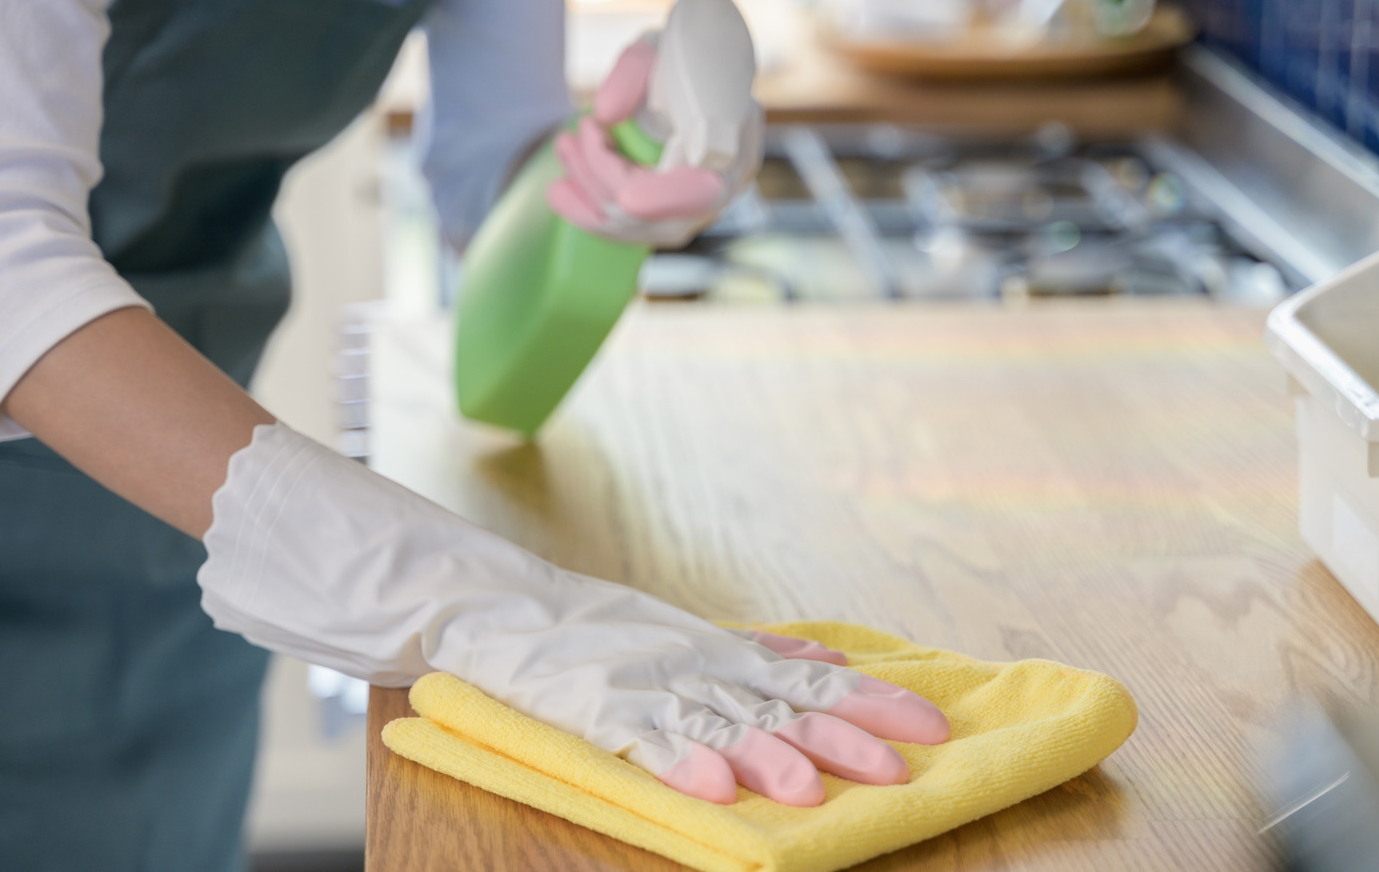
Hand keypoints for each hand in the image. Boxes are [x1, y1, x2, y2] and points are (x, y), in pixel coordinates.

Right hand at [199, 424, 947, 805]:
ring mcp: (623, 673)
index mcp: (691, 639)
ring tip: (824, 791)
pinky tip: (718, 792)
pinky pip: (633, 733)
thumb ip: (723, 648)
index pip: (791, 668)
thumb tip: (801, 657)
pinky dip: (678, 760)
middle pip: (771, 694)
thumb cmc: (551, 623)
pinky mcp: (573, 696)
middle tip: (913, 762)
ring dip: (772, 754)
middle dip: (845, 731)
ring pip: (714, 715)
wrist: (450, 586)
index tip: (929, 720)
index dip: (861, 696)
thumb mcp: (652, 632)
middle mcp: (670, 652)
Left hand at [546, 36, 763, 248]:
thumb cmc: (677, 51)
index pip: (705, 188)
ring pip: (635, 225)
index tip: (626, 198)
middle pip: (658, 210)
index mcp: (734, 141)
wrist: (688, 69)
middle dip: (600, 179)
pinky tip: (560, 193)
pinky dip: (589, 213)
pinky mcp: (669, 214)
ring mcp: (696, 206)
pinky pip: (629, 230)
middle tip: (569, 137)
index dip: (666, 199)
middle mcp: (723, 184)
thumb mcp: (658, 46)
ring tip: (562, 147)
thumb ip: (633, 72)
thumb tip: (605, 114)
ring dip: (587, 190)